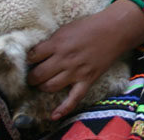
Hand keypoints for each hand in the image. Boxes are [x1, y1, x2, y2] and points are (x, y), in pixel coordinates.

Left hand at [26, 0, 143, 119]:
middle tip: (33, 76)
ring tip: (43, 84)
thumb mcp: (67, 28)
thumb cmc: (90, 26)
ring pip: (50, 86)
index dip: (29, 59)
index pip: (33, 56)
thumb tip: (39, 53)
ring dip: (43, 87)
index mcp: (57, 43)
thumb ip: (53, 41)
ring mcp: (76, 71)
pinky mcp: (87, 80)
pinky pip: (74, 98)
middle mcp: (64, 59)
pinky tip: (54, 115)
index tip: (31, 61)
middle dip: (32, 77)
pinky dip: (63, 108)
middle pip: (38, 74)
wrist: (114, 30)